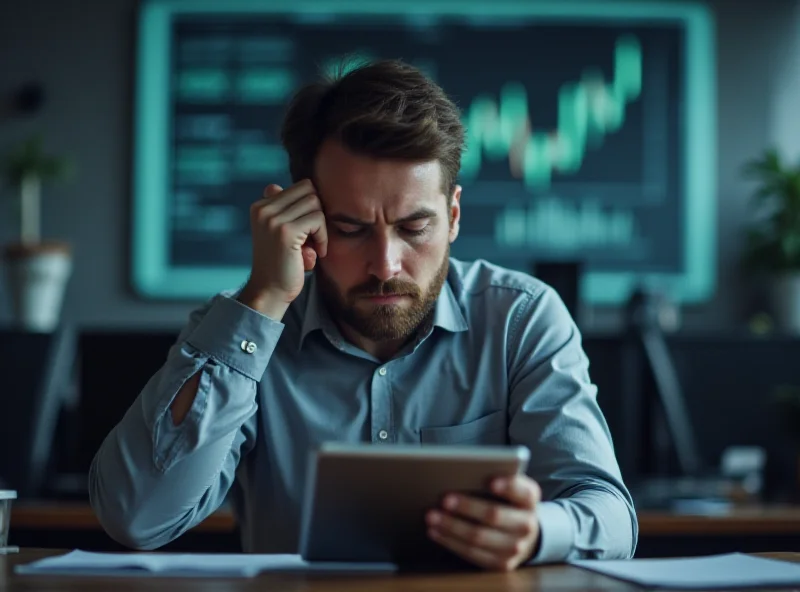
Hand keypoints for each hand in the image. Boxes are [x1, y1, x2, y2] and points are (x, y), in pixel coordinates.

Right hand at [238, 179, 327, 319]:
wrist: (270, 291)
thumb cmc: (280, 263)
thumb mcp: (279, 232)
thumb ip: (283, 209)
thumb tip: (280, 184)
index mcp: (260, 205)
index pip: (301, 186)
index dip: (311, 207)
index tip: (307, 230)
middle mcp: (263, 208)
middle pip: (309, 190)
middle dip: (317, 213)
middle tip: (313, 237)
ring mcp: (273, 219)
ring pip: (315, 203)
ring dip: (321, 226)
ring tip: (313, 246)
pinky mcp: (286, 231)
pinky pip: (318, 219)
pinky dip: (323, 236)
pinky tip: (317, 252)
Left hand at [426, 475, 541, 571]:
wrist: (522, 532)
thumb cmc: (506, 501)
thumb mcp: (509, 486)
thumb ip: (496, 477)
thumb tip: (463, 472)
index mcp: (529, 500)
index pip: (524, 492)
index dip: (508, 487)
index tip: (490, 481)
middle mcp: (527, 525)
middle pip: (495, 515)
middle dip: (467, 507)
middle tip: (444, 499)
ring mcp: (515, 547)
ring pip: (479, 537)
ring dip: (451, 527)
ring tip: (432, 516)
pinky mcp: (500, 563)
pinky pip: (472, 554)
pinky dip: (450, 542)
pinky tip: (435, 531)